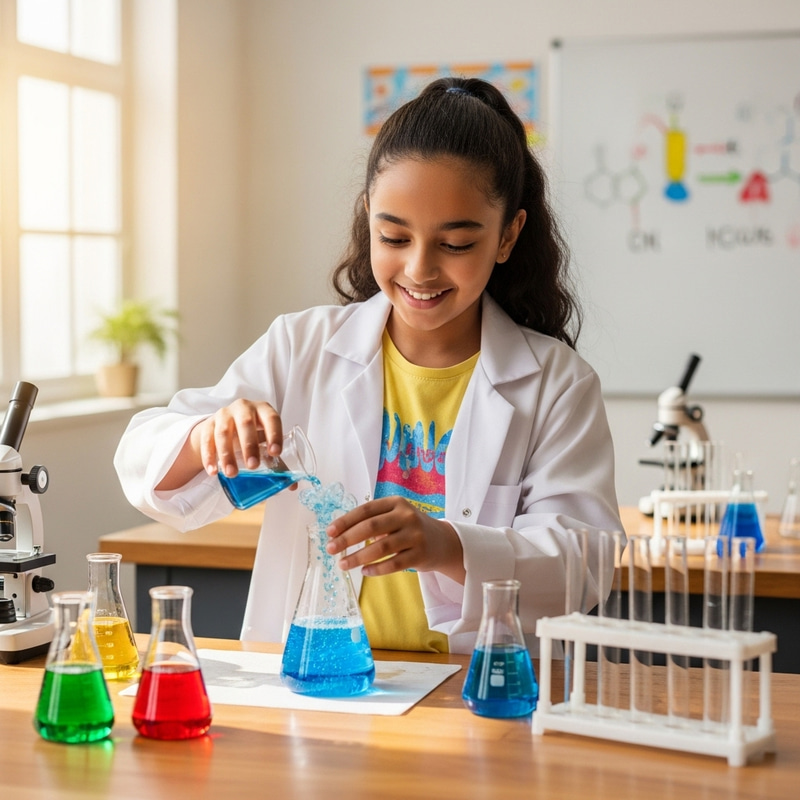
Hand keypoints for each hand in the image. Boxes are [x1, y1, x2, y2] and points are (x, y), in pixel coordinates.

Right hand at [191, 399, 282, 477]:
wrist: (223, 426)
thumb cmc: (251, 435)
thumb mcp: (264, 442)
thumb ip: (277, 462)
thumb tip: (292, 486)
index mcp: (263, 410)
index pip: (272, 418)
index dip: (274, 434)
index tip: (275, 453)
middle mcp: (244, 408)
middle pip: (246, 423)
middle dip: (249, 445)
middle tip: (253, 466)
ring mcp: (224, 414)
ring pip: (223, 432)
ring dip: (227, 454)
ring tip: (232, 473)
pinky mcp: (208, 424)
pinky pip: (207, 440)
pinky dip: (209, 457)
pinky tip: (213, 471)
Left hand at [325, 497, 465, 583]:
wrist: (444, 542)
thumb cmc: (411, 528)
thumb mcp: (396, 516)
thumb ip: (373, 521)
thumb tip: (339, 534)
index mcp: (396, 503)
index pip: (366, 510)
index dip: (346, 521)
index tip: (329, 532)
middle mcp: (407, 516)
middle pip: (371, 527)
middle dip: (347, 539)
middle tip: (331, 549)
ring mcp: (415, 536)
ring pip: (381, 548)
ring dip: (358, 557)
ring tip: (343, 564)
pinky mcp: (420, 555)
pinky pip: (393, 564)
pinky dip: (376, 569)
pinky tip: (365, 572)